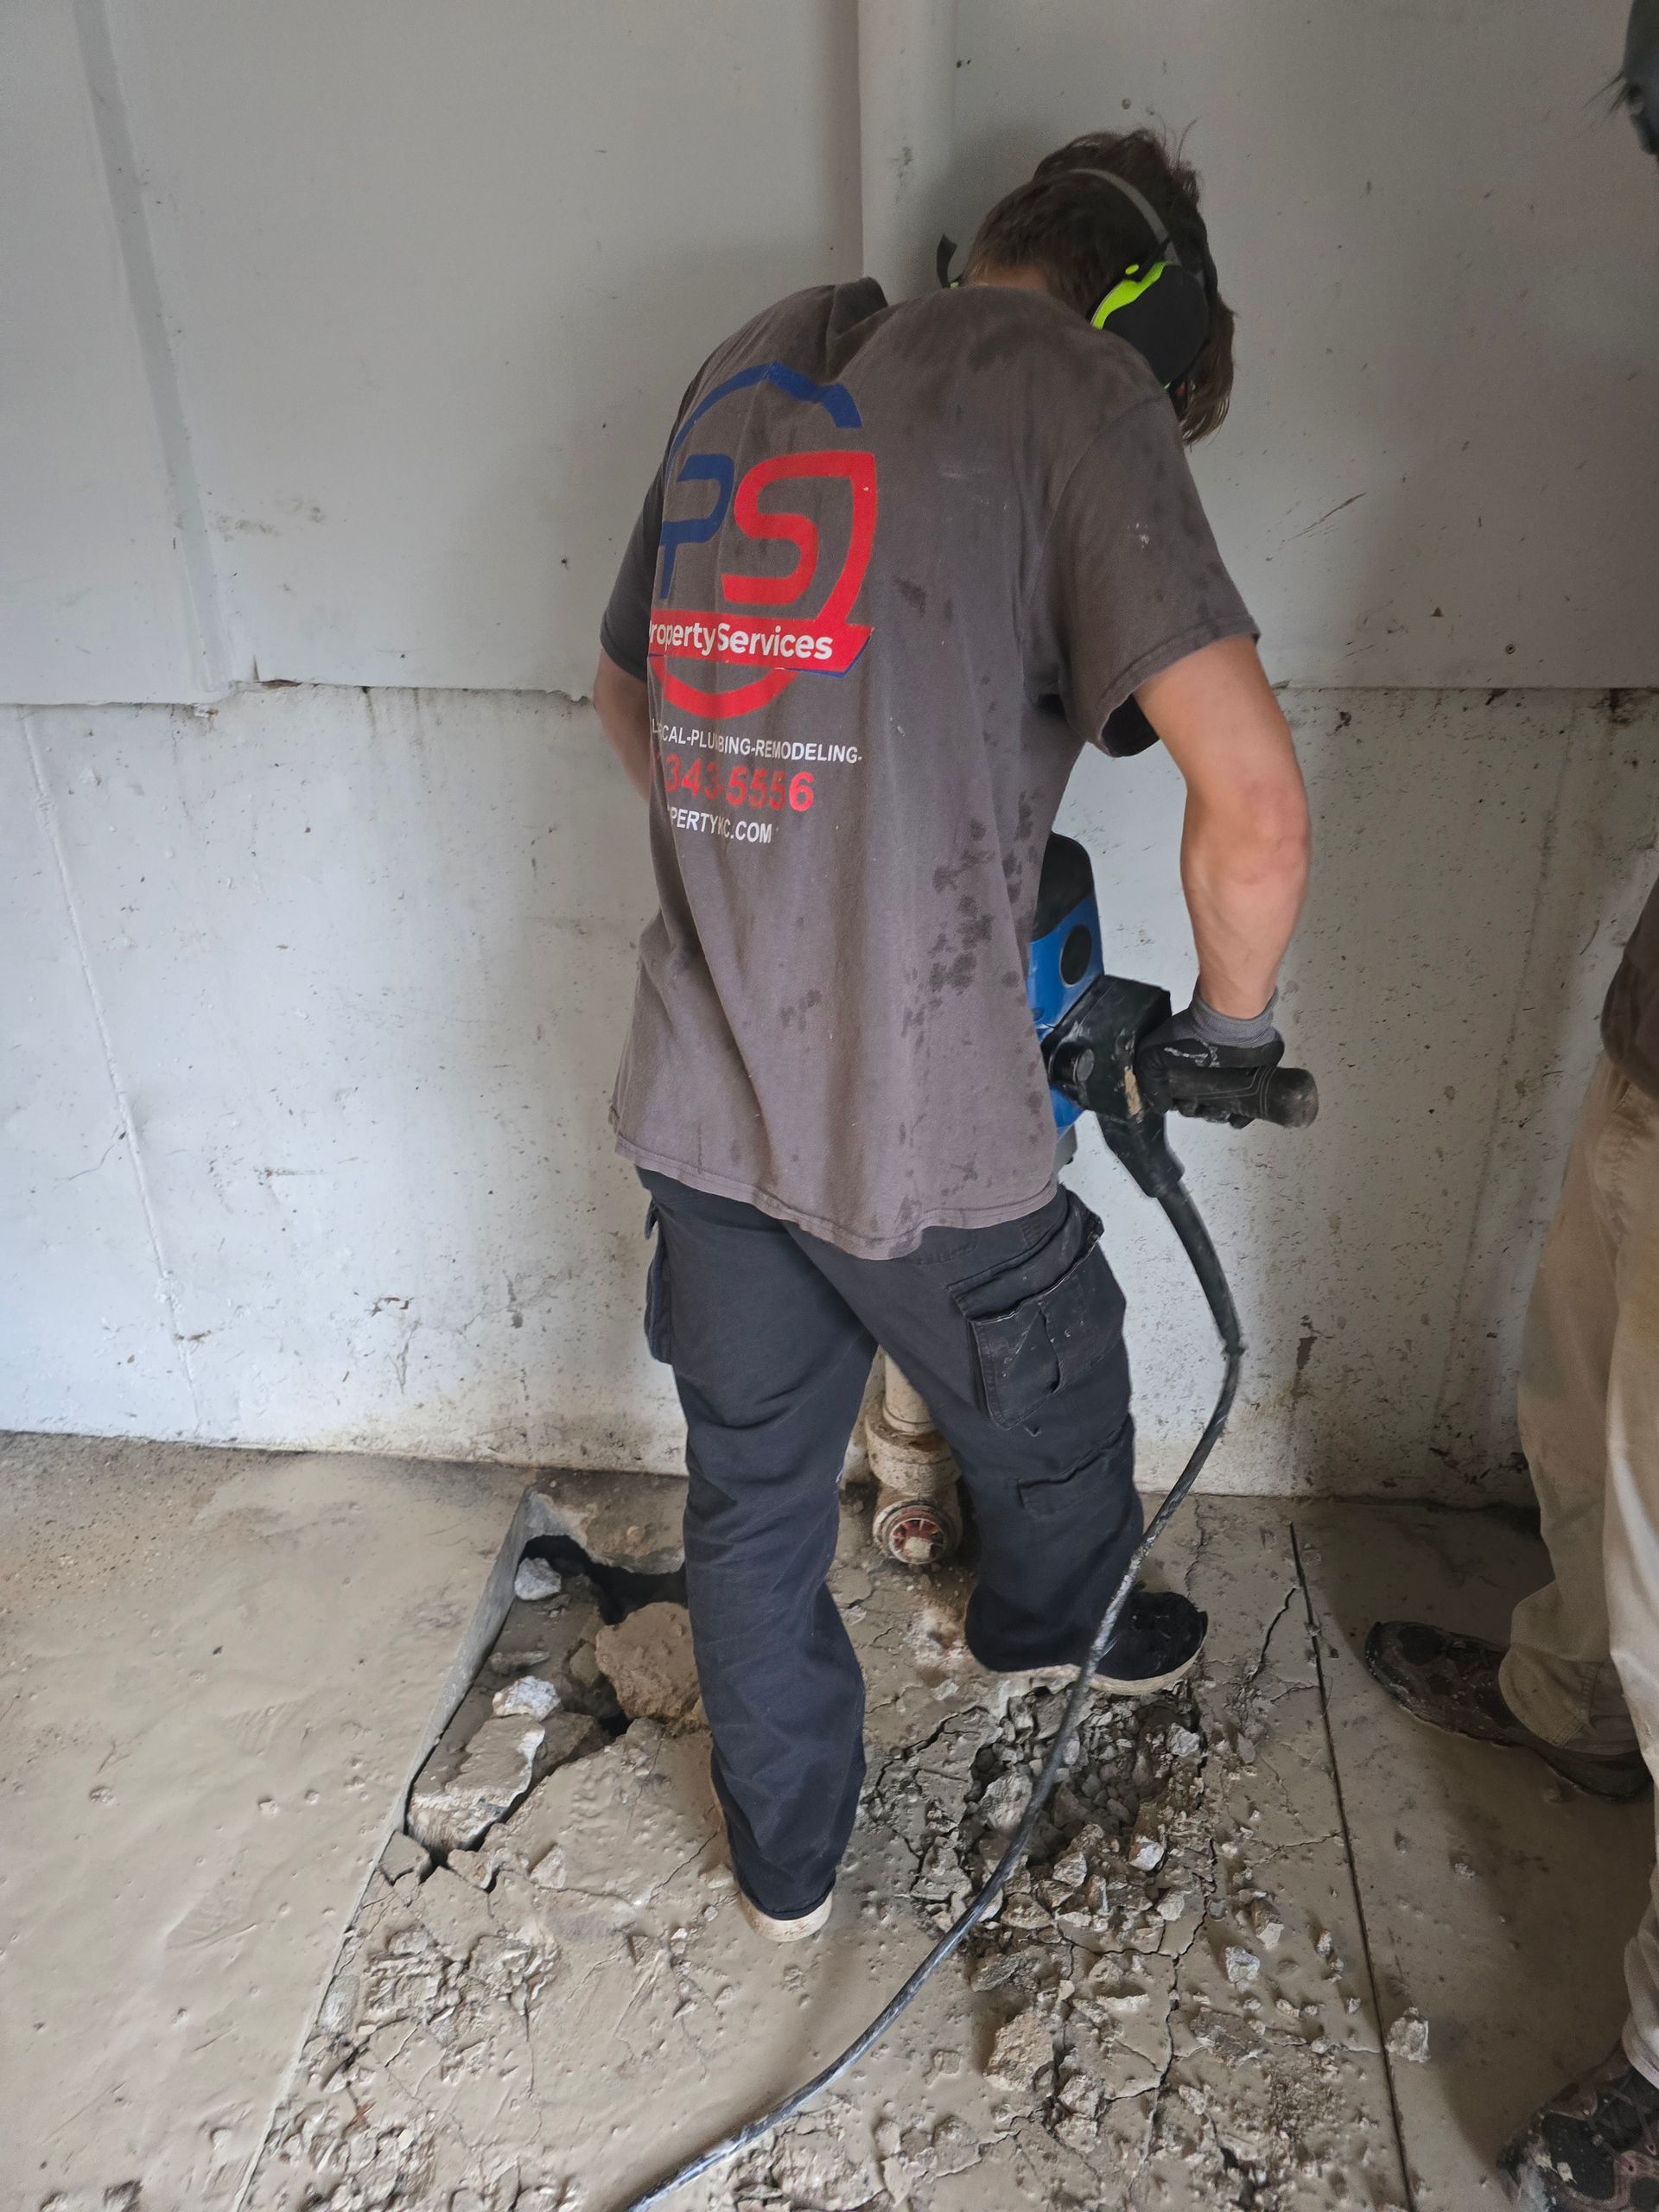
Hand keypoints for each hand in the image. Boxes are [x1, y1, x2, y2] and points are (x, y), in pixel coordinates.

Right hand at [1139, 997, 1283, 1127]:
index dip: (1178, 1105)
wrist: (1230, 1022)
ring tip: (1217, 1109)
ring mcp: (1231, 1079)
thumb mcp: (1154, 1054)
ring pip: (1221, 1110)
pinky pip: (1246, 1109)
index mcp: (1186, 1069)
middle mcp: (1207, 1074)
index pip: (1180, 1097)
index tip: (1178, 1104)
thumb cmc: (1192, 1035)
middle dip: (1196, 1111)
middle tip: (1197, 1104)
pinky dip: (1240, 1117)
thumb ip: (1149, 1080)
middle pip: (1200, 1105)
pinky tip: (1235, 1117)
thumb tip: (1160, 1106)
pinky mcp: (1252, 1083)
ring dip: (1216, 1116)